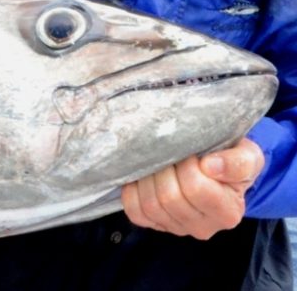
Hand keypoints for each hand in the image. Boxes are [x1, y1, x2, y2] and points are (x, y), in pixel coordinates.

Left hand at [121, 137, 263, 239]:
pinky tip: (143, 175)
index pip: (196, 189)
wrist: (216, 169)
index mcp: (227, 212)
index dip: (188, 165)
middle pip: (170, 197)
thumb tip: (211, 166)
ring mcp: (177, 228)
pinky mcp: (155, 225)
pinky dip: (133, 190)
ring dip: (148, 177)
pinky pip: (135, 211)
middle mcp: (204, 227)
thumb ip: (238, 162)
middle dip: (165, 168)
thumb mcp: (247, 156)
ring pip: (150, 204)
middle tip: (170, 153)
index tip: (192, 153)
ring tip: (158, 161)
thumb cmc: (230, 161)